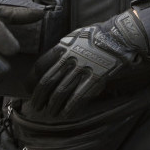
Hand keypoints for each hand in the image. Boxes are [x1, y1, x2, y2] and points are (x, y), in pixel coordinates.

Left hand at [31, 9, 149, 115]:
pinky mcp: (96, 77)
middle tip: (37, 107)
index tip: (28, 90)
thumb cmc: (98, 36)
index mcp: (62, 47)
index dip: (31, 81)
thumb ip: (62, 50)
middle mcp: (70, 59)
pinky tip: (66, 114)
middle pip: (48, 82)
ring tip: (51, 112)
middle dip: (40, 97)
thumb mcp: (75, 37)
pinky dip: (71, 107)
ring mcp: (83, 68)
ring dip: (54, 105)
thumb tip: (50, 64)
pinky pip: (80, 95)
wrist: (121, 36)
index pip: (40, 67)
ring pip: (61, 91)